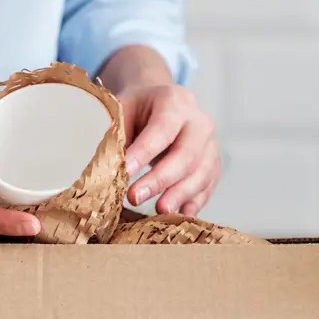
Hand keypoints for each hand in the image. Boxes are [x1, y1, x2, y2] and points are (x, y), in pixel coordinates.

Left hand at [118, 84, 219, 215]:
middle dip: (160, 179)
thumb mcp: (124, 109)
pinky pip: (207, 187)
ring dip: (179, 195)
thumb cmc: (140, 110)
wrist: (166, 104)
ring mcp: (211, 146)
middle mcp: (199, 123)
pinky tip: (177, 216)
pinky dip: (193, 203)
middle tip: (134, 197)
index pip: (162, 129)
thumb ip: (117, 134)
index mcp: (174, 102)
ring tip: (158, 211)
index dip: (144, 152)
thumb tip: (105, 167)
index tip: (125, 171)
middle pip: (186, 155)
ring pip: (201, 174)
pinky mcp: (213, 166)